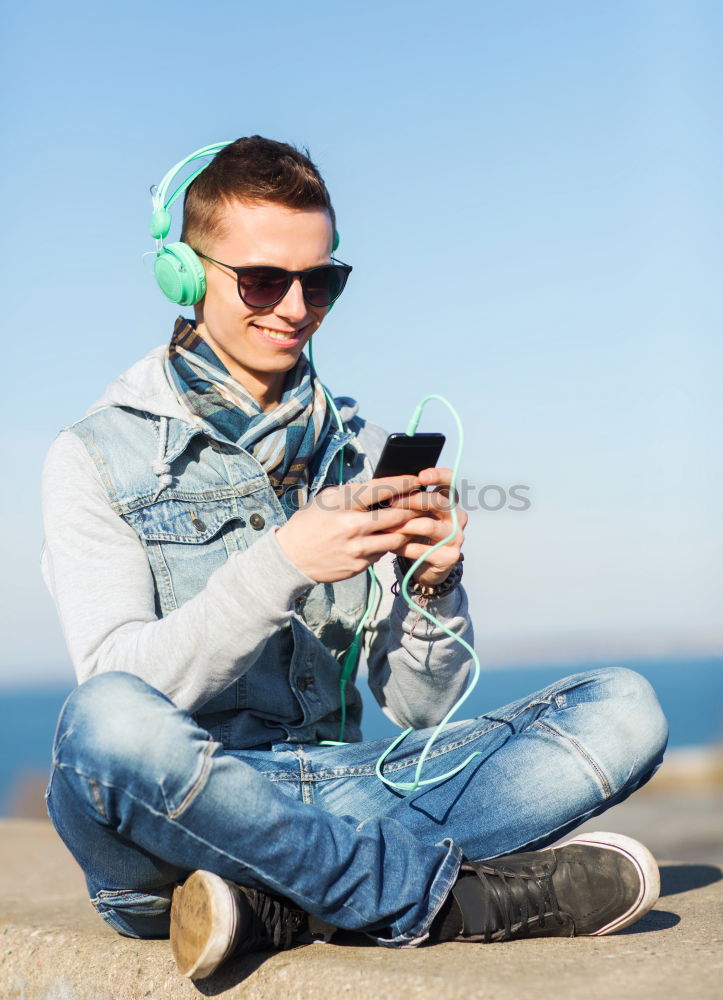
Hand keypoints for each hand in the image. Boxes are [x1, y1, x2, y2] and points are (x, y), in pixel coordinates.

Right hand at [276, 476, 422, 582]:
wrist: (291, 558)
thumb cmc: (309, 523)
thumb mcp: (326, 499)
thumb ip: (354, 492)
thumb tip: (382, 487)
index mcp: (344, 505)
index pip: (382, 490)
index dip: (404, 483)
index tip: (417, 480)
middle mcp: (353, 527)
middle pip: (397, 515)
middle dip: (413, 508)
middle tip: (422, 502)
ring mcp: (358, 549)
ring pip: (396, 538)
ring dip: (404, 529)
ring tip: (408, 522)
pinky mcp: (360, 566)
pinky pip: (382, 553)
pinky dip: (386, 544)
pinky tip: (385, 538)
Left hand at [386, 467, 466, 586]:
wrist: (427, 566)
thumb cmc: (418, 534)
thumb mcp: (416, 515)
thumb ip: (411, 501)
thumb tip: (387, 487)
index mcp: (450, 502)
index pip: (451, 482)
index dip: (439, 475)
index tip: (421, 477)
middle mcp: (458, 517)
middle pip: (438, 501)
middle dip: (412, 500)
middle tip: (391, 502)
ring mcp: (457, 537)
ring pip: (428, 525)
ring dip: (404, 525)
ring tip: (386, 526)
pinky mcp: (450, 556)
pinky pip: (422, 549)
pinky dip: (404, 547)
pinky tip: (392, 546)